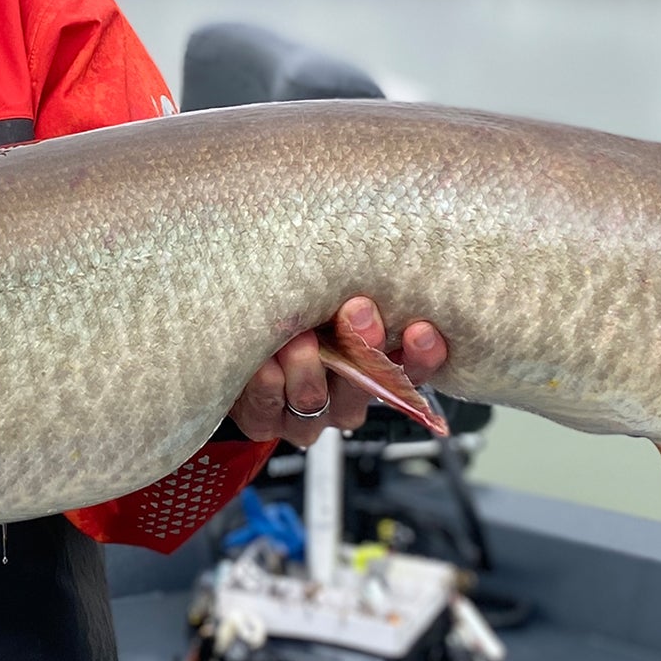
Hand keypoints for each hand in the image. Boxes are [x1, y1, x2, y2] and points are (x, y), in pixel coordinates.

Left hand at [231, 298, 448, 448]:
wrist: (237, 345)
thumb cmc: (295, 312)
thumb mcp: (329, 295)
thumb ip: (354, 284)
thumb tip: (374, 238)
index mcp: (374, 371)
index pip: (414, 370)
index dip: (423, 356)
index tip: (421, 329)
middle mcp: (345, 399)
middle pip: (366, 385)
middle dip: (362, 345)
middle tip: (356, 310)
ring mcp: (305, 416)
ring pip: (315, 399)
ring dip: (306, 364)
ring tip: (296, 336)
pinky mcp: (264, 422)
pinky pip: (268, 408)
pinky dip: (266, 382)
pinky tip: (263, 361)